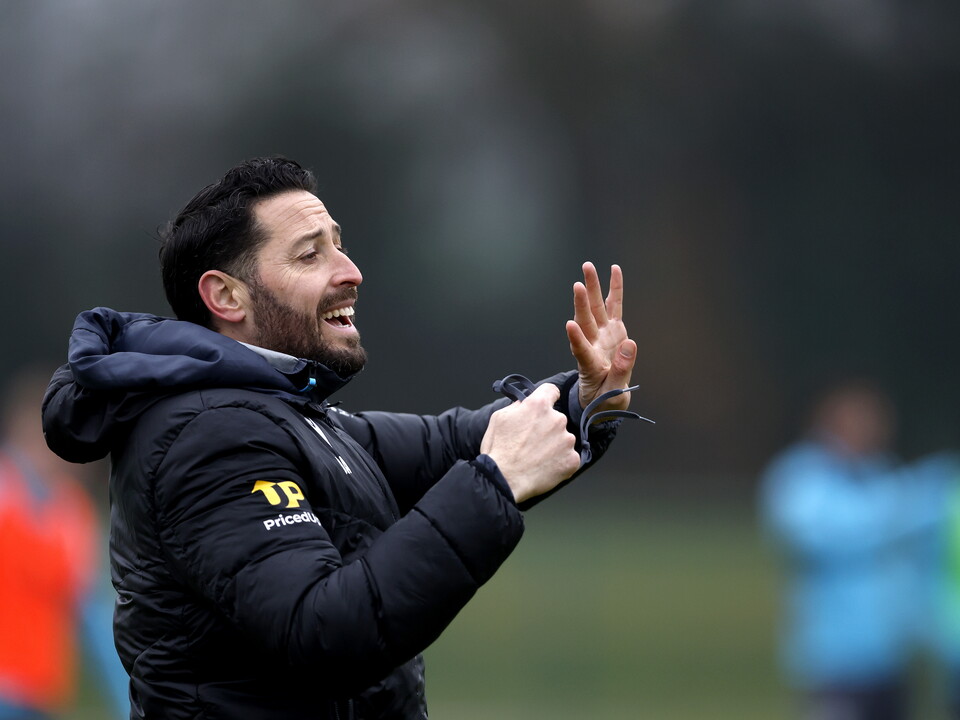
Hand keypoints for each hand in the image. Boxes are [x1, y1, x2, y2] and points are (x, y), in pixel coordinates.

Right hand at [480, 384, 579, 503]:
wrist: (504, 480)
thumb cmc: (499, 451)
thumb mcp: (499, 418)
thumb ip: (517, 406)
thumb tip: (525, 405)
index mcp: (539, 405)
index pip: (551, 390)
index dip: (547, 397)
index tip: (545, 406)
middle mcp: (557, 419)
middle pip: (557, 418)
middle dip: (547, 427)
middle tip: (533, 442)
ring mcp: (567, 440)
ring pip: (564, 439)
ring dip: (554, 445)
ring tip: (537, 457)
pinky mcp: (572, 460)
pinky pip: (569, 457)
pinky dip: (560, 462)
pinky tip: (545, 467)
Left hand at [566, 262, 636, 411]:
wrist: (606, 397)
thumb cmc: (605, 398)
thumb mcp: (613, 394)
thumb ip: (621, 371)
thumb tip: (631, 344)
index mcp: (590, 365)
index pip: (581, 351)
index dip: (576, 339)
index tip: (570, 325)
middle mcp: (593, 346)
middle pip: (586, 321)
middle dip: (582, 302)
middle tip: (578, 284)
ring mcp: (603, 336)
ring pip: (596, 309)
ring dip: (592, 288)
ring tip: (588, 268)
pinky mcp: (614, 330)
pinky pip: (614, 307)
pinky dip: (614, 289)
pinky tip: (614, 270)